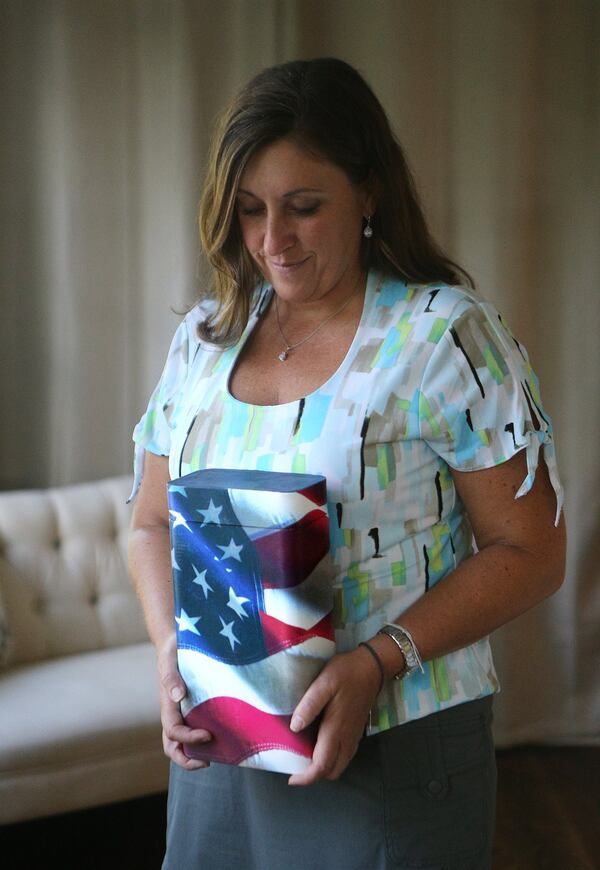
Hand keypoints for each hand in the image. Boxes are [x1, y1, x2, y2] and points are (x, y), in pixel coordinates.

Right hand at [156, 635, 212, 769]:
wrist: (174, 643)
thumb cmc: (172, 652)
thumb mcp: (170, 660)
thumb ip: (171, 677)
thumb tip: (177, 696)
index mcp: (167, 705)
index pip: (173, 731)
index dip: (189, 738)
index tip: (209, 735)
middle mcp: (174, 713)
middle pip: (173, 746)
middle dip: (187, 759)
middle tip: (208, 762)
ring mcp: (182, 712)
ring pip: (182, 742)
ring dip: (195, 754)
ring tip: (217, 755)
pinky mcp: (192, 708)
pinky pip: (194, 729)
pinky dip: (203, 740)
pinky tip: (223, 736)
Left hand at [287, 646, 381, 785]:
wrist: (373, 667)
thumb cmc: (347, 673)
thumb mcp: (325, 682)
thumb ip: (310, 705)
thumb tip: (295, 727)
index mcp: (336, 729)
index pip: (322, 766)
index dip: (306, 777)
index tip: (290, 778)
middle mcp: (346, 738)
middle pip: (332, 771)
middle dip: (314, 775)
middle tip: (296, 766)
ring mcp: (354, 736)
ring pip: (339, 765)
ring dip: (324, 768)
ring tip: (305, 758)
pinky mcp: (357, 730)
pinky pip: (345, 755)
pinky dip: (332, 759)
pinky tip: (321, 745)